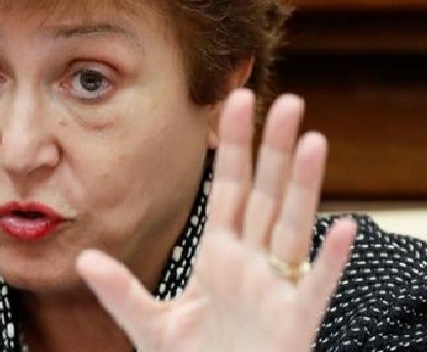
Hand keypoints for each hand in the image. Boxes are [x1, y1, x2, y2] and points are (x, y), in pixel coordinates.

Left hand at [76, 89, 356, 351]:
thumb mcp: (151, 326)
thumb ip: (121, 291)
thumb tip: (84, 259)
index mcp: (219, 257)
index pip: (228, 188)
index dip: (233, 146)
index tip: (235, 100)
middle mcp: (251, 263)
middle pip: (265, 195)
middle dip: (274, 149)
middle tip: (289, 102)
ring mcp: (276, 289)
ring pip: (291, 226)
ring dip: (303, 186)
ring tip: (314, 141)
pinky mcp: (295, 322)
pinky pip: (315, 286)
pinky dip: (329, 259)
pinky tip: (343, 227)